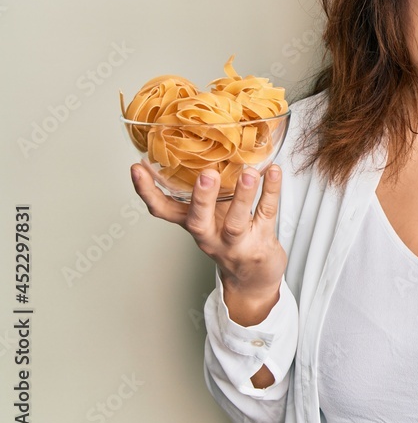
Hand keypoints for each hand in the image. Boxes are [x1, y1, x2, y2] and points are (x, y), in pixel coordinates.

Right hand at [129, 163, 286, 323]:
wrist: (253, 278)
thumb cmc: (231, 238)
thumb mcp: (211, 217)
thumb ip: (205, 191)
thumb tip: (200, 144)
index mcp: (193, 224)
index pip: (163, 210)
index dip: (147, 191)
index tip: (137, 167)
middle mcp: (210, 236)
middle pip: (199, 220)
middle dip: (201, 198)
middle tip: (206, 174)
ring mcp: (236, 242)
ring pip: (236, 221)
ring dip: (242, 196)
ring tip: (248, 173)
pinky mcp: (261, 242)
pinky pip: (266, 214)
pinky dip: (271, 191)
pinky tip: (274, 172)